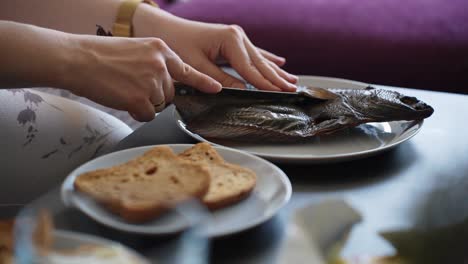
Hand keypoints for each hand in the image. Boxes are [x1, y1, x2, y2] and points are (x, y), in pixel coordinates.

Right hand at [63, 35, 220, 120]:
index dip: (203, 82)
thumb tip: (166, 82)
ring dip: (145, 103)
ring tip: (124, 89)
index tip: (217, 89)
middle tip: (132, 85)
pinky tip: (121, 98)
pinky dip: (135, 112)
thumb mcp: (136, 49)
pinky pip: (148, 115)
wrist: (77, 59)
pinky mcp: (141, 100)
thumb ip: (155, 63)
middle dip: (155, 95)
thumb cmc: (101, 55)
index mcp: (160, 49)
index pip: (187, 70)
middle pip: (170, 93)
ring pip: (159, 105)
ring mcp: (152, 83)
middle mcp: (160, 65)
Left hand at [134, 9, 297, 91]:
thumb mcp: (197, 65)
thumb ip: (220, 79)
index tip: (279, 94)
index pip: (251, 68)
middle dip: (277, 79)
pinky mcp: (234, 41)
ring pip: (261, 59)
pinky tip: (281, 62)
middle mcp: (237, 36)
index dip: (265, 84)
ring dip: (277, 71)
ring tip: (294, 81)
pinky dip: (268, 59)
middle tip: (293, 91)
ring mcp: (237, 37)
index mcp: (230, 40)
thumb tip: (241, 91)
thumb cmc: (178, 44)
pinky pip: (255, 53)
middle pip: (261, 63)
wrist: (165, 28)